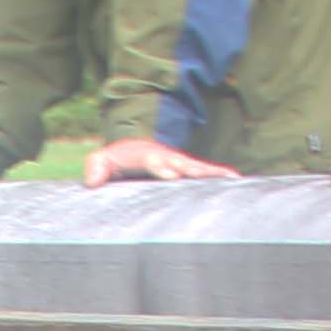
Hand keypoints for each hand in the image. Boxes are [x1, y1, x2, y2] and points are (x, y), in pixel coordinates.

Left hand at [82, 136, 238, 185]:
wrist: (133, 149)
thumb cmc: (116, 159)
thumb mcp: (101, 160)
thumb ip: (96, 167)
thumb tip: (93, 180)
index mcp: (144, 155)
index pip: (153, 161)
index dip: (162, 167)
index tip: (172, 175)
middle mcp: (165, 157)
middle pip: (180, 163)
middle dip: (192, 170)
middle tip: (205, 176)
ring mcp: (178, 163)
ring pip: (196, 168)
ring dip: (212, 173)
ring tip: (231, 178)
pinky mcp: (186, 170)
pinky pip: (203, 173)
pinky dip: (219, 174)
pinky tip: (236, 179)